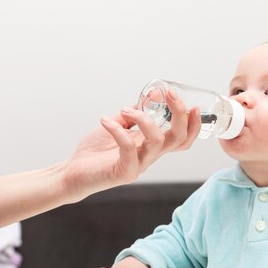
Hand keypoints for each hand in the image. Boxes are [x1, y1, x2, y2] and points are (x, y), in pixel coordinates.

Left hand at [62, 89, 200, 201]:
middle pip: (179, 138)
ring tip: (125, 110)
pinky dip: (118, 129)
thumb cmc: (95, 151)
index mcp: (152, 146)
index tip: (193, 105)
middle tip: (169, 95)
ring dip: (143, 118)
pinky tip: (105, 121)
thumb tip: (152, 95)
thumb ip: (135, 113)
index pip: (183, 139)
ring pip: (157, 141)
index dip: (193, 124)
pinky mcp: (124, 172)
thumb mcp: (118, 124)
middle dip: (179, 114)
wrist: (73, 173)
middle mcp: (150, 156)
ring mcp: (139, 165)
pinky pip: (129, 148)